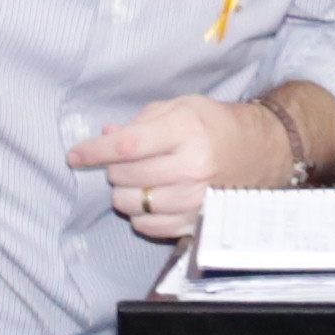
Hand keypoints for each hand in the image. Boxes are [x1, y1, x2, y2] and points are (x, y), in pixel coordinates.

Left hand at [70, 95, 293, 242]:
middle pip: (125, 176)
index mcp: (186, 131)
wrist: (260, 151)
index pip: (127, 145)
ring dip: (124, 192)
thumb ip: (142, 121)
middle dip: (114, 168)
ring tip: (139, 180)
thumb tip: (106, 134)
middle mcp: (191, 167)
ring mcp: (194, 199)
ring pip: (131, 204)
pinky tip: (150, 199)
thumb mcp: (181, 108)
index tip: (74, 155)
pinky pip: (147, 226)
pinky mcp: (196, 221)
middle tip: (126, 161)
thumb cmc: (215, 125)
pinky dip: (139, 215)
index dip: (94, 151)